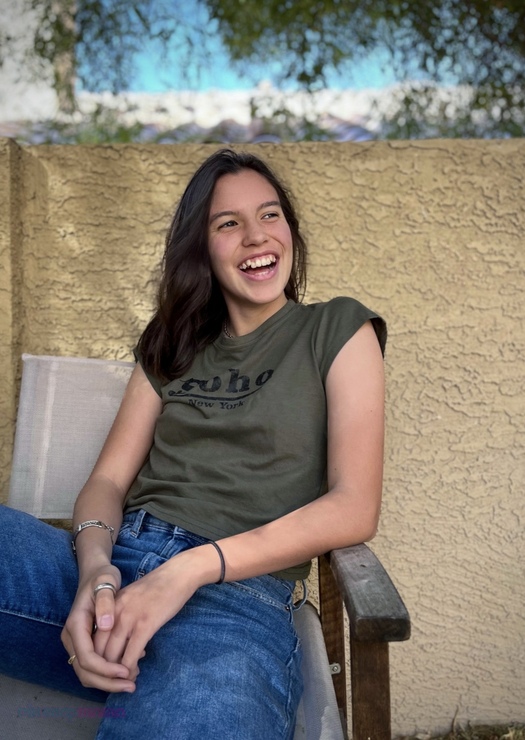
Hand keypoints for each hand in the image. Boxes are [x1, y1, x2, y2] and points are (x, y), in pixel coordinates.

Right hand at [61, 563, 137, 692]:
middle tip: (132, 686)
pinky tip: (129, 667)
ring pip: (88, 673)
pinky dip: (108, 672)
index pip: (87, 657)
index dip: (105, 669)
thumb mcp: (106, 582)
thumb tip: (106, 625)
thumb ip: (105, 601)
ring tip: (132, 681)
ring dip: (108, 681)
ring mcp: (76, 643)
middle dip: (107, 682)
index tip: (125, 671)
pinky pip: (93, 666)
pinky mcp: (85, 644)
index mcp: (75, 625)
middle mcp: (72, 637)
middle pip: (85, 672)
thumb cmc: (102, 577)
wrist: (95, 573)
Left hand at [93, 554, 199, 680]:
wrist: (177, 574)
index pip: (91, 639)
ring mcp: (128, 619)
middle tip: (112, 681)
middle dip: (102, 671)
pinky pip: (130, 655)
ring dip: (116, 675)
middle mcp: (113, 614)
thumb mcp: (130, 599)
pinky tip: (134, 674)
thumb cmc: (156, 587)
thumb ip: (118, 617)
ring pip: (111, 657)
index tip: (103, 669)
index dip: (94, 659)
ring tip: (125, 681)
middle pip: (97, 651)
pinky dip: (129, 669)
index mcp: (108, 607)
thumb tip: (115, 642)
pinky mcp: (145, 625)